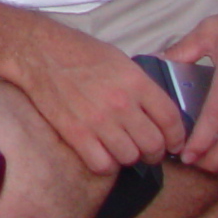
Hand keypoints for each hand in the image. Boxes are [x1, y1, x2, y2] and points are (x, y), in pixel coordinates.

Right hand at [6, 22, 184, 176]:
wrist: (40, 53)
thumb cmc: (79, 53)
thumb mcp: (120, 60)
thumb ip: (141, 86)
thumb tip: (158, 111)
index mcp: (136, 82)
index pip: (171, 120)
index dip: (177, 137)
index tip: (174, 143)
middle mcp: (121, 103)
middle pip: (153, 144)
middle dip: (155, 152)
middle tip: (150, 151)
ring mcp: (98, 121)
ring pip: (130, 158)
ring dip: (130, 158)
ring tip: (123, 150)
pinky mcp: (76, 134)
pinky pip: (102, 165)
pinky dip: (107, 165)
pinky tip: (103, 154)